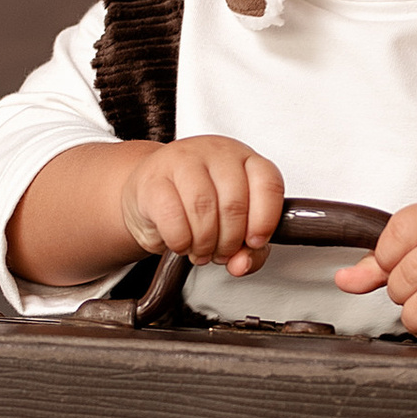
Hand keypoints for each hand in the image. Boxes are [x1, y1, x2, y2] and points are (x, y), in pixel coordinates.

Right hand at [122, 136, 285, 276]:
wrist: (148, 190)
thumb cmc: (193, 203)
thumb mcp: (230, 225)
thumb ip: (248, 249)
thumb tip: (242, 264)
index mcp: (244, 159)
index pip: (268, 184)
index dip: (265, 220)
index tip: (255, 242)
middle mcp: (216, 153)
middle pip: (234, 204)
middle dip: (230, 241)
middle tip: (222, 252)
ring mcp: (183, 160)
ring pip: (203, 209)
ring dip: (204, 243)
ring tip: (201, 250)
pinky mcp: (154, 178)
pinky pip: (172, 217)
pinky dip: (180, 241)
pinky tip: (180, 243)